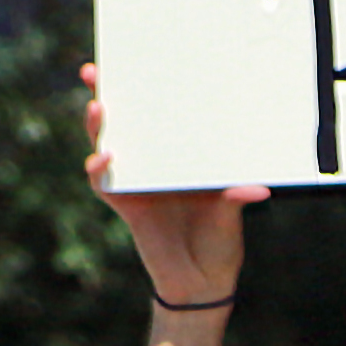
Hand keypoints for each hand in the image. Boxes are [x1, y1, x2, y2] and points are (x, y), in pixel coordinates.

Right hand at [82, 63, 265, 307]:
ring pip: (107, 147)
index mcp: (182, 158)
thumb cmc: (221, 240)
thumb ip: (234, 199)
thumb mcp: (232, 214)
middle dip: (106, 96)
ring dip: (98, 128)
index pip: (160, 119)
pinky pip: (104, 184)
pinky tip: (103, 158)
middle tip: (93, 72)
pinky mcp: (126, 206)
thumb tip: (252, 189)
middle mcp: (156, 165)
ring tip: (97, 107)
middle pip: (125, 125)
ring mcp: (137, 184)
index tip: (138, 64)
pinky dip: (100, 170)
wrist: (205, 281)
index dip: (146, 93)